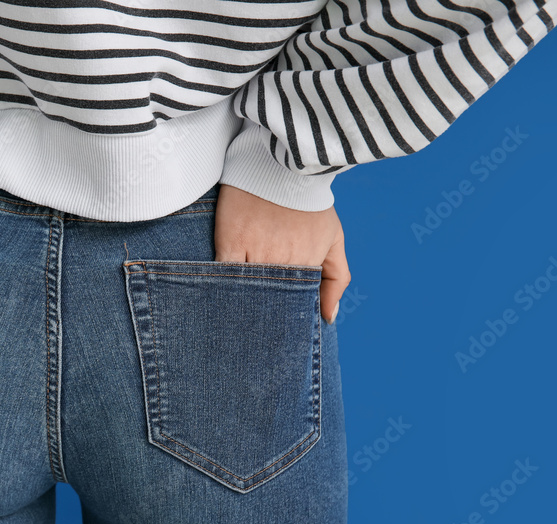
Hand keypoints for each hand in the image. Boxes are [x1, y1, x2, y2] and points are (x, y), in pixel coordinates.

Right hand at [213, 184, 349, 322]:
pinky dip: (223, 285)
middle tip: (257, 325)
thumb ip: (336, 278)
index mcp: (308, 264)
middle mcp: (283, 262)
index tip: (280, 323)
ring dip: (243, 302)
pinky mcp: (231, 242)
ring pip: (247, 291)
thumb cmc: (309, 204)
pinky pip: (224, 275)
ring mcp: (256, 253)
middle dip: (264, 314)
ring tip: (237, 312)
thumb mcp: (333, 238)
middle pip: (270, 300)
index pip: (295, 303)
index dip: (287, 315)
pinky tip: (221, 292)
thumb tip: (328, 318)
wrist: (280, 165)